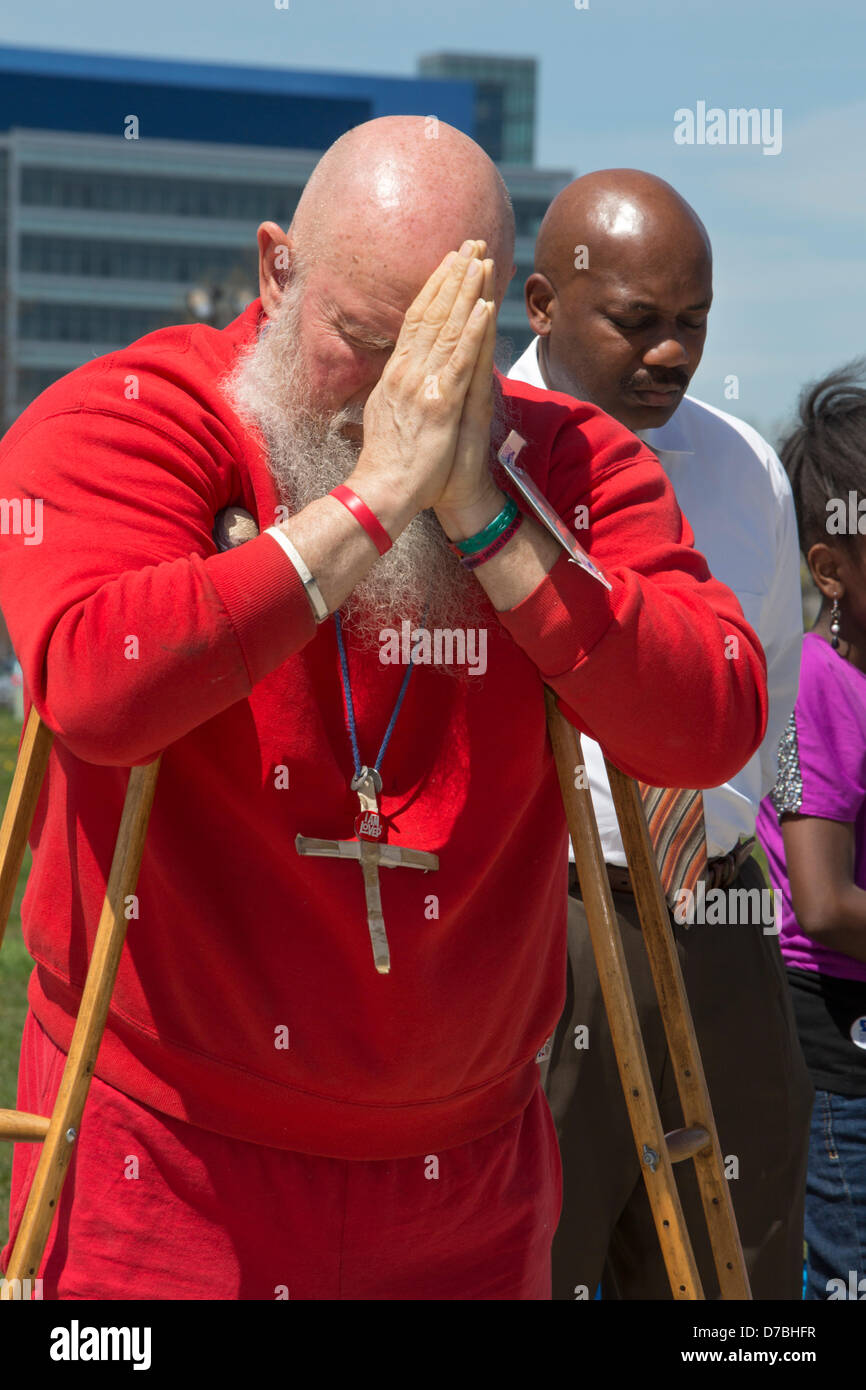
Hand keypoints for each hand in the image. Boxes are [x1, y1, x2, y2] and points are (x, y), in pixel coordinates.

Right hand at [346, 242, 491, 530]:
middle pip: (432, 312)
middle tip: (472, 243)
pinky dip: (472, 332)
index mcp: (395, 374)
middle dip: (454, 275)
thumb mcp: (383, 417)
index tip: (450, 261)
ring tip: (483, 260)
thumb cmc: (386, 464)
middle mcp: (407, 371)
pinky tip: (483, 306)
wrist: (382, 492)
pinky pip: (460, 360)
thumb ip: (393, 392)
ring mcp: (423, 385)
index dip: (435, 287)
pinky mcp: (441, 404)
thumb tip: (397, 377)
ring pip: (448, 328)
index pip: (416, 319)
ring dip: (467, 291)